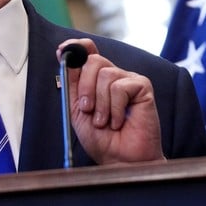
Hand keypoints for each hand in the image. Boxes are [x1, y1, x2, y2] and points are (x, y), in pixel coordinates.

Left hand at [57, 38, 163, 164]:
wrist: (119, 159)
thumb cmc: (101, 138)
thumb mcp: (77, 108)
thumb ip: (72, 82)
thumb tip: (63, 53)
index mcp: (96, 79)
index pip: (87, 50)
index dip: (75, 47)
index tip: (62, 51)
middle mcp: (113, 75)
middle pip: (93, 60)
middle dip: (85, 87)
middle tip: (88, 109)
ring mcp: (128, 79)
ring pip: (106, 74)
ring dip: (101, 103)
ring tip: (104, 121)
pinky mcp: (143, 87)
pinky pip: (121, 87)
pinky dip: (115, 108)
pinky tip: (119, 121)